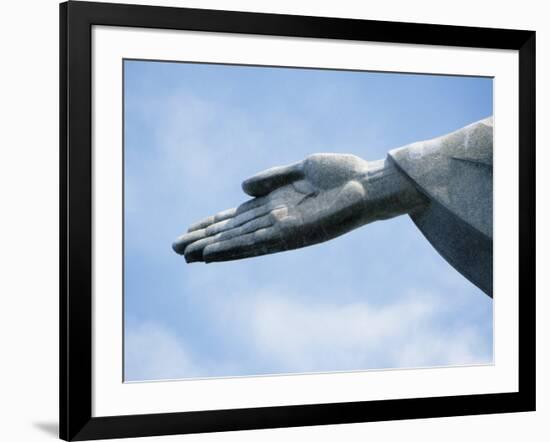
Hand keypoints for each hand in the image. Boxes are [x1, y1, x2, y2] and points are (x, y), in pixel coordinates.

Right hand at [172, 153, 371, 262]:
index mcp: (277, 204)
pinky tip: (212, 253)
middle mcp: (276, 220)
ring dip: (212, 248)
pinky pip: (256, 243)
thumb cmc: (342, 174)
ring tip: (185, 254)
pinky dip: (232, 248)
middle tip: (176, 248)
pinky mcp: (292, 235)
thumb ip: (271, 178)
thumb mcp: (301, 169)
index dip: (213, 223)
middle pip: (233, 231)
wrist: (370, 184)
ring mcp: (283, 229)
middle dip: (205, 239)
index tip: (191, 229)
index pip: (238, 217)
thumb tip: (240, 188)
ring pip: (239, 241)